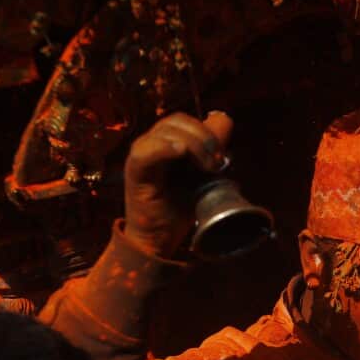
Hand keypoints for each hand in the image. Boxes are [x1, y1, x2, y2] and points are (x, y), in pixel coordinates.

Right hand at [123, 111, 232, 257]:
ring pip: (166, 131)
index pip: (186, 121)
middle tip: (216, 163)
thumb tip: (225, 122)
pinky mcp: (135, 170)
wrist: (159, 239)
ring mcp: (141, 154)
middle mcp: (151, 143)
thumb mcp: (202, 176)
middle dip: (205, 137)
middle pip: (178, 121)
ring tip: (206, 167)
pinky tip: (180, 152)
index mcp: (166, 143)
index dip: (208, 131)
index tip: (222, 157)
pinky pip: (146, 151)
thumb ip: (210, 152)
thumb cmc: (178, 208)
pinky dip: (165, 147)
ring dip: (193, 144)